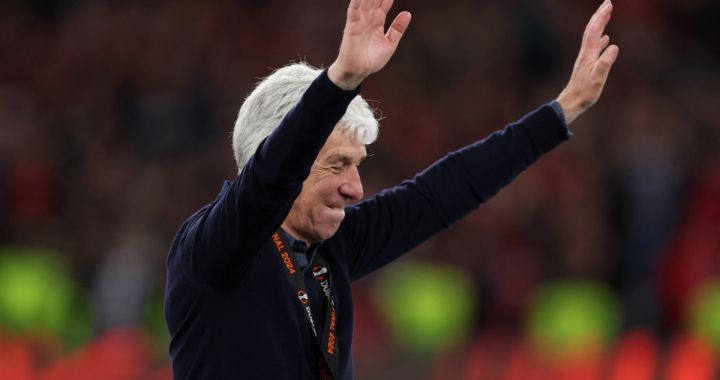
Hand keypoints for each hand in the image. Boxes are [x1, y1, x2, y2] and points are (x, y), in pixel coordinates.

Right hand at [328, 0, 411, 89]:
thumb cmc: (371, 60)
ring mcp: (360, 20)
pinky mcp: (352, 26)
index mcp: (378, 20)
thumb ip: (397, 29)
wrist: (358, 72)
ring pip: (365, 0)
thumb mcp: (390, 44)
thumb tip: (408, 13)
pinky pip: (354, 10)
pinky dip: (357, 1)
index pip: (385, 1)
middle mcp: (369, 17)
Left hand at [557, 0, 618, 123]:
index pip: (596, 30)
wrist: (572, 101)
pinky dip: (601, 39)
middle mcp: (586, 53)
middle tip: (608, 2)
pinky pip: (595, 47)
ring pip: (593, 36)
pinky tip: (606, 39)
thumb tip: (614, 46)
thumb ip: (605, 62)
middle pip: (592, 29)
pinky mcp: (587, 64)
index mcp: (589, 54)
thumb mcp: (598, 78)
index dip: (602, 17)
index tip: (609, 4)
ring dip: (600, 24)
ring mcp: (586, 58)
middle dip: (600, 15)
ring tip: (606, 15)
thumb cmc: (585, 92)